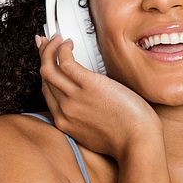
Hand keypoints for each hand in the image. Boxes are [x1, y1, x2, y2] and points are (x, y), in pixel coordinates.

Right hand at [36, 34, 160, 158]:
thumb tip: (91, 103)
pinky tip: (69, 44)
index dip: (46, 73)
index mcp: (66, 123)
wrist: (138, 143)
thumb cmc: (128, 138)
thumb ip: (86, 119)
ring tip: (59, 39)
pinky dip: (63, 49)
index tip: (47, 61)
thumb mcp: (97, 133)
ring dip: (50, 49)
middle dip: (44, 56)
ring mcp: (74, 99)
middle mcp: (65, 111)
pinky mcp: (87, 86)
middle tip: (48, 43)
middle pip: (45, 78)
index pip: (48, 92)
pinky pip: (65, 62)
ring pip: (49, 68)